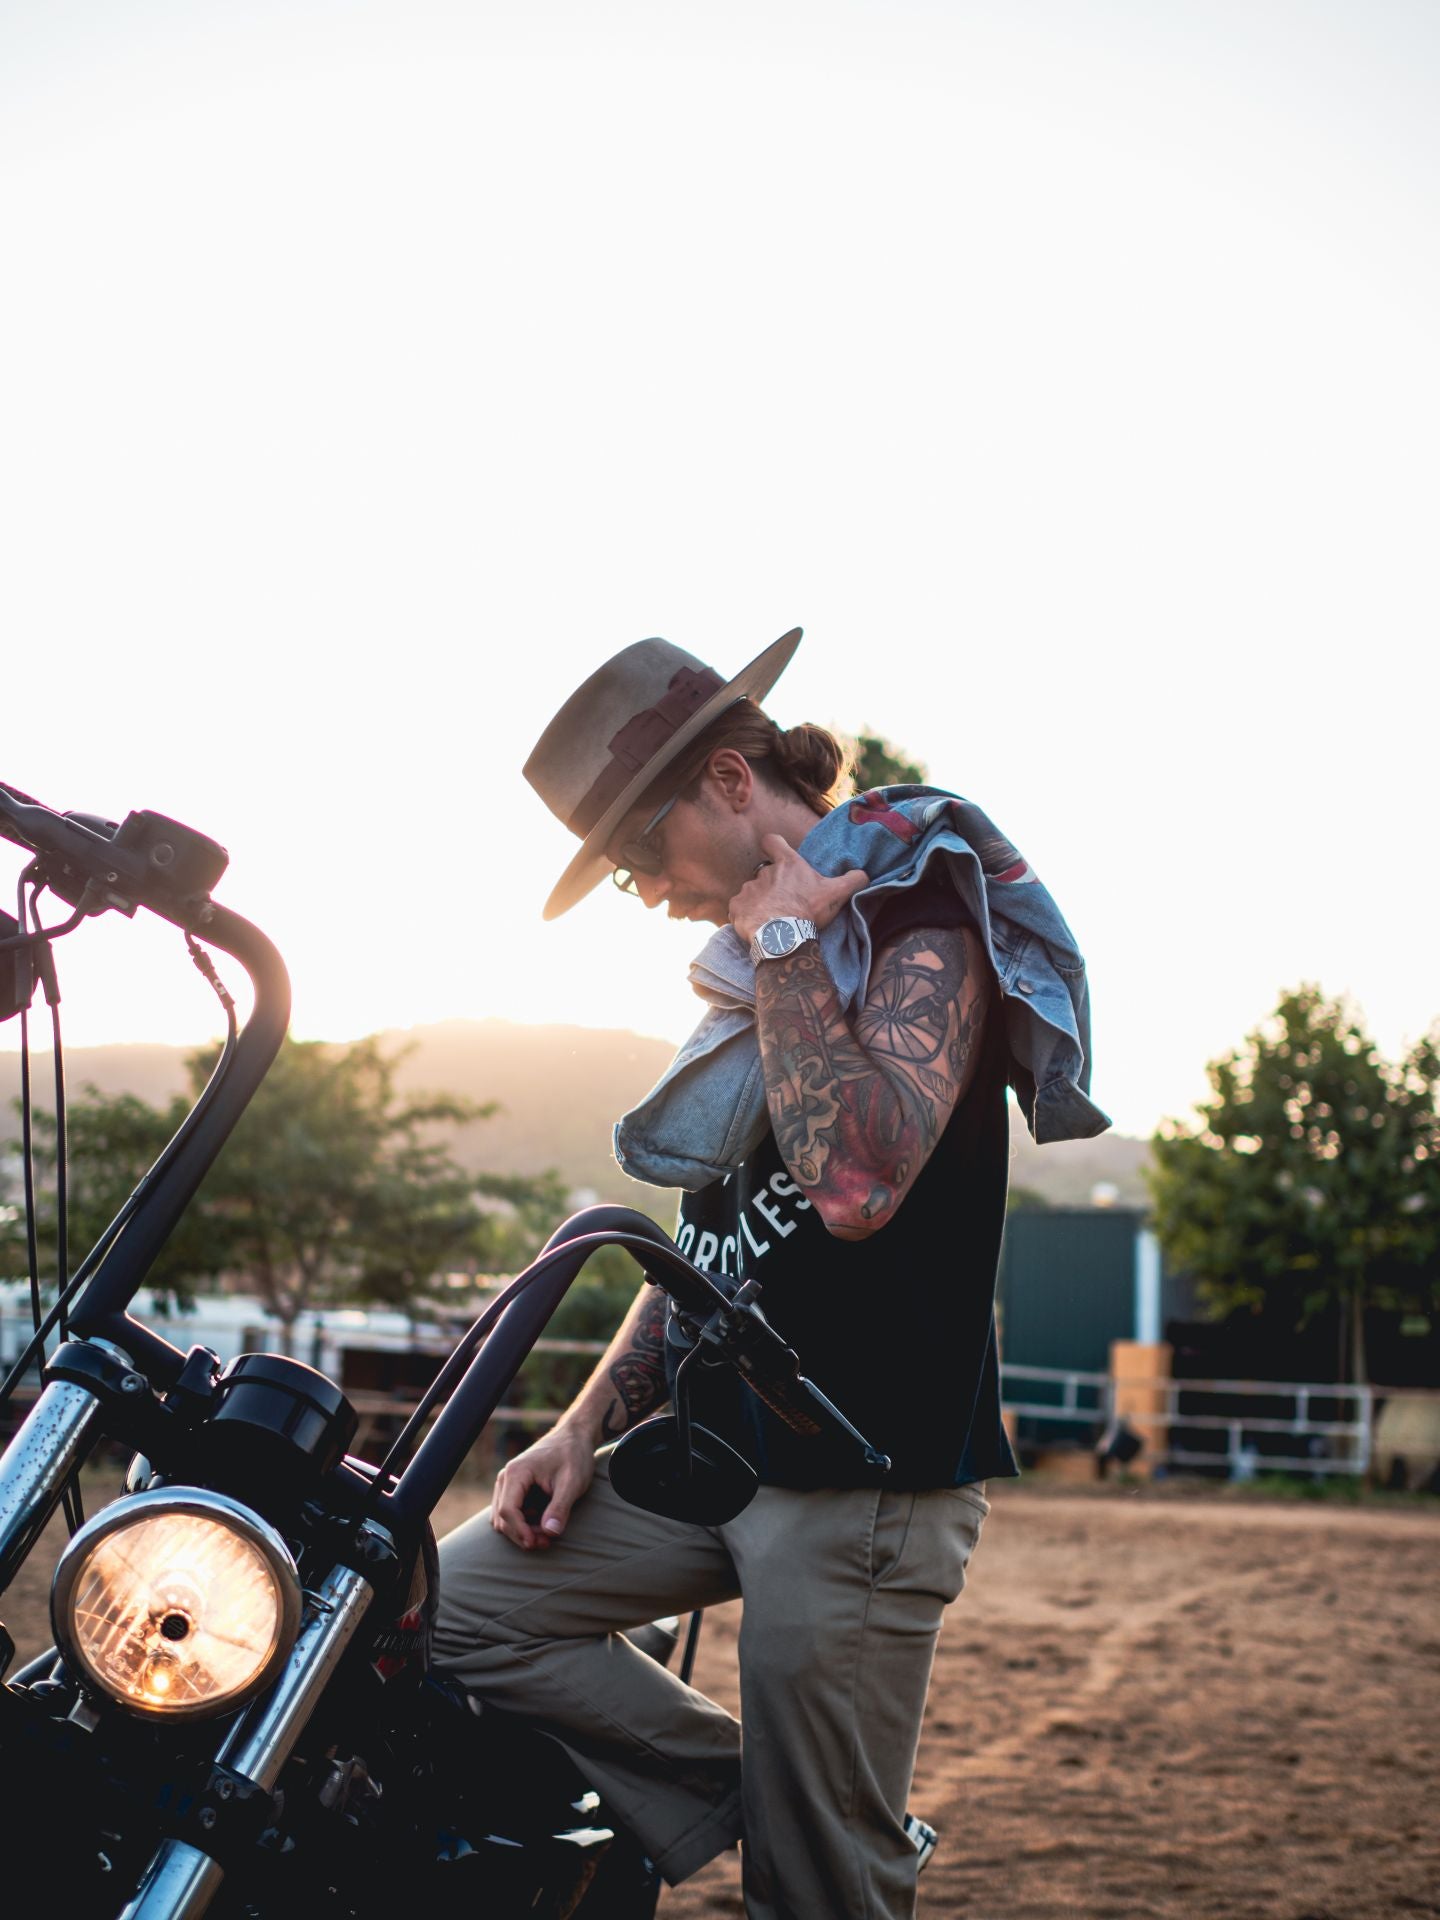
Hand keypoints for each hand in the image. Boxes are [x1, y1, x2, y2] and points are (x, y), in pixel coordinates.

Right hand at [490, 1423, 596, 1549]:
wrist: (574, 1437)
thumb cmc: (573, 1456)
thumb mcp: (572, 1482)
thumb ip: (560, 1507)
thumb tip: (550, 1533)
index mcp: (516, 1473)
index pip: (507, 1510)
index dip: (520, 1531)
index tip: (537, 1543)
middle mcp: (506, 1478)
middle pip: (502, 1518)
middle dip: (522, 1535)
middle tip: (547, 1543)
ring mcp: (508, 1484)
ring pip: (504, 1518)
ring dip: (522, 1531)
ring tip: (547, 1535)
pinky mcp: (515, 1489)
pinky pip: (511, 1513)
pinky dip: (524, 1524)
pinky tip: (544, 1524)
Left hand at [729, 834, 868, 945]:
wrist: (783, 936)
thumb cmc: (809, 911)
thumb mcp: (837, 894)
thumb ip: (853, 880)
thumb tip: (864, 874)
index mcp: (787, 864)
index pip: (772, 841)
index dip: (773, 846)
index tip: (776, 853)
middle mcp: (764, 873)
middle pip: (764, 873)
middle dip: (771, 886)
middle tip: (784, 903)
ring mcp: (748, 889)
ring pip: (752, 892)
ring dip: (759, 902)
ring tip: (771, 918)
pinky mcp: (736, 907)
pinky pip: (738, 908)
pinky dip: (745, 915)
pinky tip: (756, 926)